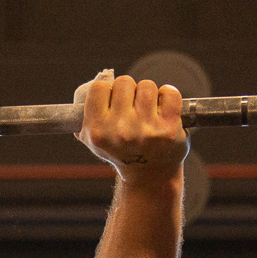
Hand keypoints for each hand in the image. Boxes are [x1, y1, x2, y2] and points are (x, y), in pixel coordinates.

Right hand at [75, 70, 188, 190]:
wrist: (149, 175)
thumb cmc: (121, 152)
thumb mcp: (93, 142)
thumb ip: (85, 117)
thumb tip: (86, 91)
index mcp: (97, 132)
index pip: (99, 88)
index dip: (108, 91)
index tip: (113, 100)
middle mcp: (120, 131)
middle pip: (124, 82)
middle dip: (129, 91)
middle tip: (132, 105)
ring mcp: (146, 130)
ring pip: (147, 86)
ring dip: (148, 93)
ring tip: (148, 109)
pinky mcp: (169, 128)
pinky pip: (170, 93)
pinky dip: (169, 96)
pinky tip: (164, 107)